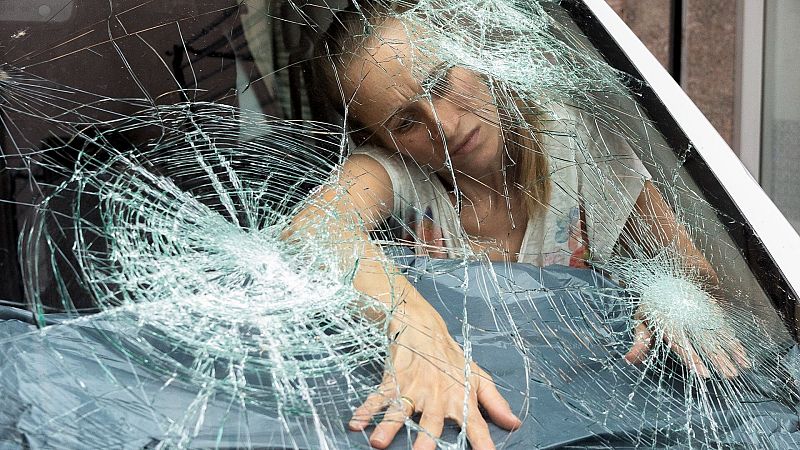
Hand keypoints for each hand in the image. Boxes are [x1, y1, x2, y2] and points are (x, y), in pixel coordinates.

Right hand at [349, 303, 520, 449]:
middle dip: (425, 441)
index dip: (482, 443)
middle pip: (431, 422)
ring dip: (389, 427)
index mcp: (460, 399)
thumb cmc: (453, 359)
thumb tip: (515, 423)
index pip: (475, 425)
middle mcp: (436, 397)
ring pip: (401, 411)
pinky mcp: (394, 380)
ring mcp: (413, 389)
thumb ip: (495, 403)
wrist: (424, 328)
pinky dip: (366, 410)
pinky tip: (356, 423)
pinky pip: (379, 397)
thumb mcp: (478, 378)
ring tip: (378, 443)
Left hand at [624, 305, 750, 377]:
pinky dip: (735, 341)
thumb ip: (639, 341)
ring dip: (731, 352)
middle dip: (718, 359)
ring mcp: (701, 311)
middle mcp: (686, 315)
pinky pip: (725, 327)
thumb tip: (629, 360)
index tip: (703, 374)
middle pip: (704, 340)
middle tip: (729, 375)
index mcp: (666, 319)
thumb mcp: (641, 319)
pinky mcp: (712, 309)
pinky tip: (743, 354)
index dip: (692, 358)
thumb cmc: (654, 304)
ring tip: (742, 367)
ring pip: (718, 333)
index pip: (680, 341)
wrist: (671, 274)